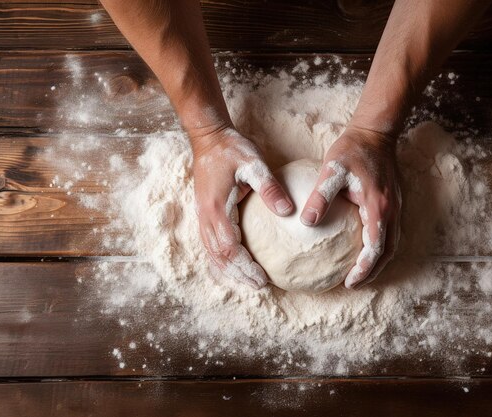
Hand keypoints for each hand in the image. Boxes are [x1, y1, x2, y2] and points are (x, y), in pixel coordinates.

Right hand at [191, 127, 293, 288]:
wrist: (209, 137)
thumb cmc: (232, 149)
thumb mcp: (254, 163)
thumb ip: (269, 188)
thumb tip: (289, 212)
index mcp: (217, 208)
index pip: (230, 248)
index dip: (245, 267)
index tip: (263, 279)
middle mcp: (206, 216)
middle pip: (219, 256)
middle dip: (239, 274)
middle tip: (260, 287)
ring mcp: (203, 215)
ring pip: (212, 252)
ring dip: (229, 270)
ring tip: (248, 282)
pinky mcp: (205, 212)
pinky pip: (210, 243)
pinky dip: (221, 259)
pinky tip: (233, 265)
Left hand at [300, 126, 400, 288]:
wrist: (375, 132)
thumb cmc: (353, 150)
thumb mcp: (332, 171)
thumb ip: (320, 198)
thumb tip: (307, 222)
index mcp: (378, 206)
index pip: (375, 248)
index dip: (364, 269)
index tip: (349, 282)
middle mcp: (392, 211)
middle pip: (388, 252)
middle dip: (372, 271)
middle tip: (352, 282)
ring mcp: (396, 207)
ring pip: (392, 244)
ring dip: (378, 261)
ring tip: (359, 271)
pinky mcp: (394, 202)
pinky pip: (391, 232)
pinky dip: (380, 246)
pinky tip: (364, 247)